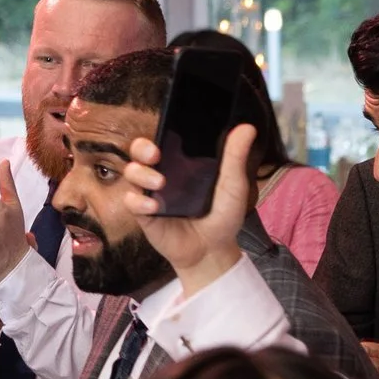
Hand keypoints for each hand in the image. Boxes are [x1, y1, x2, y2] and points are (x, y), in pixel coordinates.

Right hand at [125, 122, 256, 294]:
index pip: (163, 141)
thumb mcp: (233, 186)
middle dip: (142, 148)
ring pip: (131, 173)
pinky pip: (131, 200)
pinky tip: (153, 207)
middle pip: (139, 152)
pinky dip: (139, 201)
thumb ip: (235, 157)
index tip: (166, 138)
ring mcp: (151, 193)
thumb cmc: (223, 216)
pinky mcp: (143, 214)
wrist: (213, 251)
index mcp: (182, 165)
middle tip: (155, 155)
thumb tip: (247, 127)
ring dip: (141, 174)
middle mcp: (162, 175)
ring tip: (160, 184)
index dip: (158, 136)